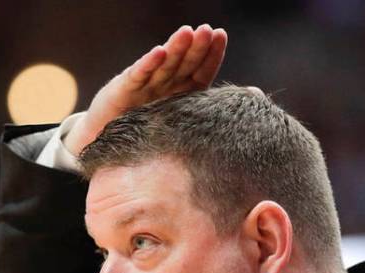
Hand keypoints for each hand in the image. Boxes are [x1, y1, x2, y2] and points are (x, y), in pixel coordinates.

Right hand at [63, 24, 227, 155]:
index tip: (220, 35)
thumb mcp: (183, 128)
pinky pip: (138, 76)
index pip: (200, 71)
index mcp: (181, 94)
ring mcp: (144, 86)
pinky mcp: (123, 90)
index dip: (210, 54)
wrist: (108, 148)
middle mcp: (164, 86)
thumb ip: (214, 111)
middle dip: (195, 46)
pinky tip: (159, 52)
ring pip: (163, 65)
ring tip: (186, 33)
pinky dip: (148, 64)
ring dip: (175, 49)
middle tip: (206, 30)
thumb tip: (256, 94)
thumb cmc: (147, 137)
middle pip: (183, 64)